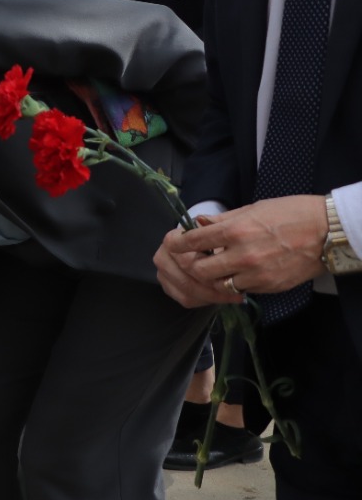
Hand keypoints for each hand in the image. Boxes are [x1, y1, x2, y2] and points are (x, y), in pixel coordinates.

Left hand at [155, 196, 326, 306]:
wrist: (327, 231)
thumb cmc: (291, 214)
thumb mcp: (253, 209)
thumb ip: (223, 220)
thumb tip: (199, 223)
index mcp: (235, 231)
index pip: (192, 242)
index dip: (177, 244)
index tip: (173, 245)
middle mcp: (242, 255)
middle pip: (198, 271)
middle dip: (192, 266)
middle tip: (195, 259)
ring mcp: (255, 274)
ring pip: (217, 285)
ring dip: (212, 279)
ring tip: (216, 269)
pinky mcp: (267, 286)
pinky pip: (240, 290)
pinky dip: (233, 285)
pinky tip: (236, 275)